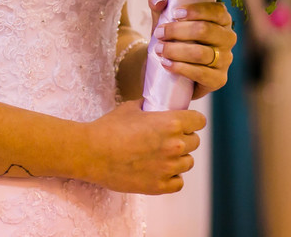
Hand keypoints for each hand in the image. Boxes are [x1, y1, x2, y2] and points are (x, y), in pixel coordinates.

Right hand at [84, 99, 204, 194]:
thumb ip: (150, 106)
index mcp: (171, 123)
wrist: (91, 153)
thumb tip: (156, 105)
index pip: (199, 121)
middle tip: (168, 139)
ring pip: (188, 162)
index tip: (185, 122)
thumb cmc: (109, 127)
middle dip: (184, 138)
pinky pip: (178, 183)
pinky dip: (172, 177)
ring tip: (163, 155)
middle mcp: (175, 145)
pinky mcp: (159, 186)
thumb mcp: (131, 107)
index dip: (192, 120)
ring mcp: (168, 168)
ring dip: (179, 158)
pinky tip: (160, 171)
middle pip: (195, 141)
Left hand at [148, 0, 235, 98]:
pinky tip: (167, 64)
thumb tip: (158, 1)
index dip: (196, 10)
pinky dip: (181, 68)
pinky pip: (201, 73)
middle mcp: (228, 38)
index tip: (174, 13)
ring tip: (158, 49)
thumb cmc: (172, 37)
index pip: (216, 10)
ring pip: (200, 53)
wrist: (170, 67)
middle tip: (159, 33)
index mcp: (222, 19)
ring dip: (175, 50)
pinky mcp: (219, 79)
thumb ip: (158, 1)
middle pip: (205, 30)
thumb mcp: (164, 16)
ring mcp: (225, 60)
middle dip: (177, 31)